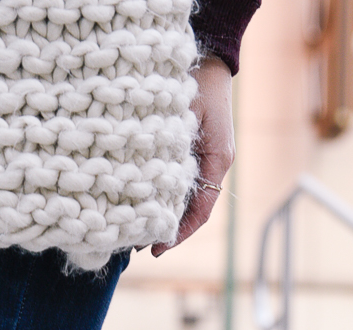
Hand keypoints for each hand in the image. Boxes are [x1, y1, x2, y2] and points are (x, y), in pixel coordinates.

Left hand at [152, 55, 234, 256]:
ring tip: (134, 231)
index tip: (156, 249)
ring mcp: (204, 160)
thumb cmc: (197, 82)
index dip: (178, 233)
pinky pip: (178, 184)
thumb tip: (151, 190)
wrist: (207, 57)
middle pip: (191, 210)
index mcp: (218, 160)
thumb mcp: (184, 118)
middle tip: (137, 247)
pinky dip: (161, 196)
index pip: (200, 211)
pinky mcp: (192, 153)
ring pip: (183, 199)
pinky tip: (141, 203)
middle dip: (165, 230)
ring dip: (161, 215)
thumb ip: (173, 152)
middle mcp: (214, 165)